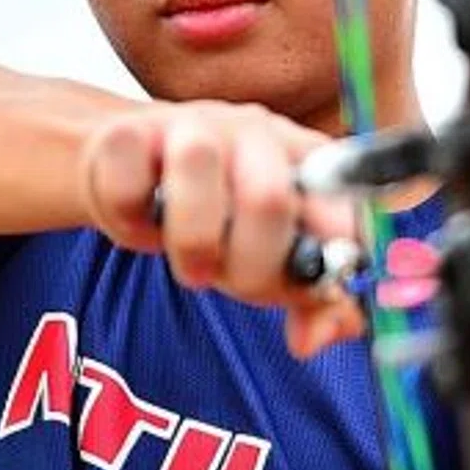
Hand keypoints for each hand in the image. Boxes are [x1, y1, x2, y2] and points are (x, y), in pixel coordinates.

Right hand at [79, 101, 363, 356]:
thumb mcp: (274, 256)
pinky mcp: (127, 134)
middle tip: (233, 281)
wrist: (138, 168)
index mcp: (307, 160)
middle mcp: (257, 133)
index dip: (336, 245)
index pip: (342, 196)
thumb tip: (311, 342)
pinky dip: (131, 222)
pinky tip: (144, 221)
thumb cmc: (221, 216)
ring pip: (196, 166)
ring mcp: (192, 126)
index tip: (319, 283)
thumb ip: (311, 303)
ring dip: (191, 241)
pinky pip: (127, 183)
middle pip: (268, 195)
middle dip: (252, 264)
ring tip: (192, 261)